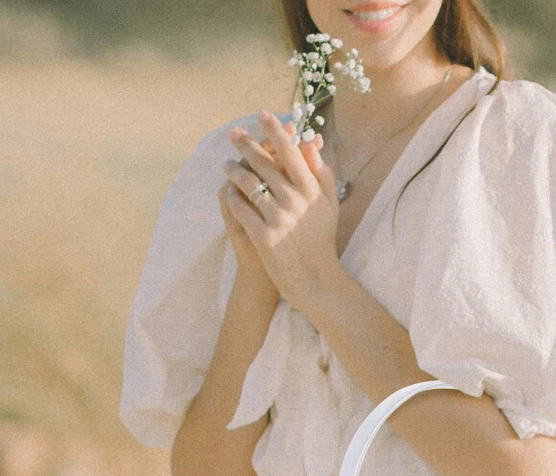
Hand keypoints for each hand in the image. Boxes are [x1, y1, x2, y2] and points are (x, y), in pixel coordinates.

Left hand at [221, 109, 342, 317]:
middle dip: (246, 144)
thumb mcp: (330, 206)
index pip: (291, 151)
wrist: (316, 281)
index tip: (262, 114)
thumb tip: (310, 145)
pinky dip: (232, 197)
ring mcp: (278, 219)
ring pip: (249, 184)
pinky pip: (241, 209)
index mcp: (312, 191)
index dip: (275, 130)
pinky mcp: (263, 237)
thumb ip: (322, 174)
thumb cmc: (322, 241)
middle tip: (233, 133)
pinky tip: (227, 191)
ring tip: (225, 164)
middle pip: (265, 163)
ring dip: (234, 170)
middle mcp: (295, 201)